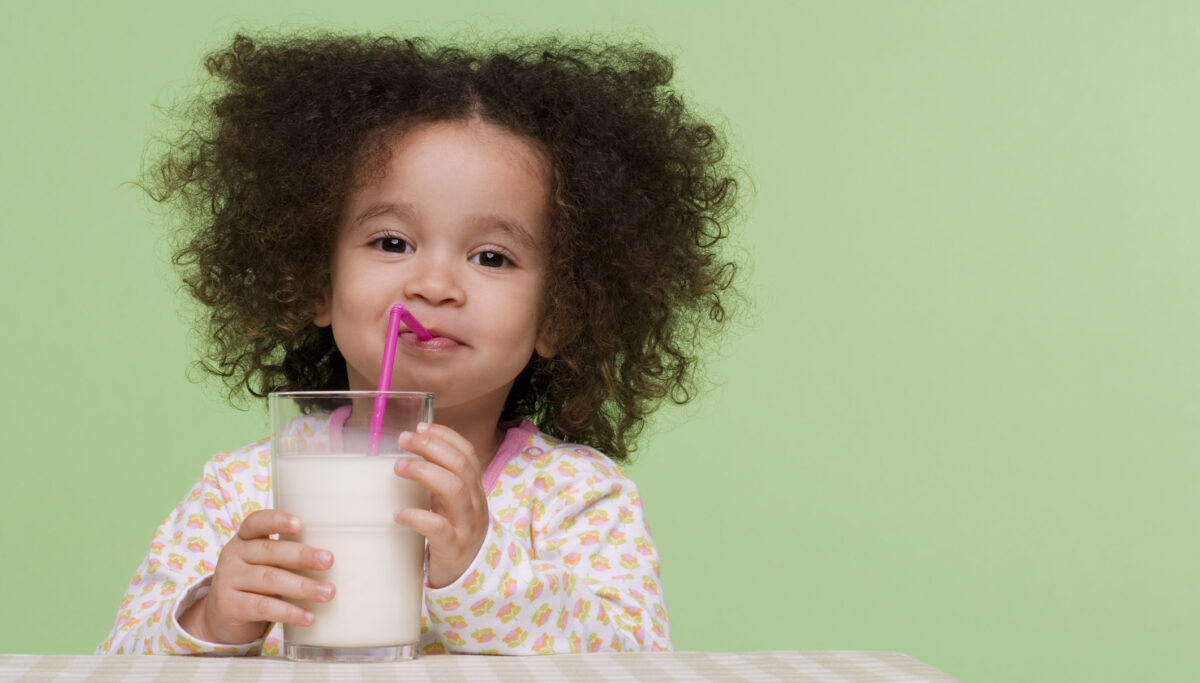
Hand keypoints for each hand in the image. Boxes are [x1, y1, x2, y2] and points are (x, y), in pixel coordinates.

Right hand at [178, 509, 334, 644]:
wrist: (223, 615)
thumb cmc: (257, 581)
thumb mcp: (266, 562)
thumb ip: (289, 555)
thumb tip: (334, 559)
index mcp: (246, 538)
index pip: (256, 522)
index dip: (277, 520)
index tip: (300, 524)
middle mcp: (234, 555)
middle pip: (270, 551)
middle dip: (302, 556)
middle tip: (329, 561)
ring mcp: (228, 580)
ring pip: (269, 580)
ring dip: (302, 586)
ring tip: (328, 593)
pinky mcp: (229, 606)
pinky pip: (262, 607)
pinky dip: (288, 612)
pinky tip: (308, 617)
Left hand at [394, 423, 489, 588]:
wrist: (473, 577)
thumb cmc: (456, 533)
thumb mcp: (453, 504)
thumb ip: (440, 481)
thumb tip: (411, 451)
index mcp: (475, 488)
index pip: (467, 453)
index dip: (445, 436)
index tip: (420, 427)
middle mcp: (474, 503)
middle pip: (460, 465)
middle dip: (431, 447)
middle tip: (403, 440)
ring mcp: (466, 525)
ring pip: (453, 490)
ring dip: (424, 472)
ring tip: (399, 467)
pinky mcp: (453, 548)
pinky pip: (439, 529)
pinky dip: (417, 517)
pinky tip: (399, 514)